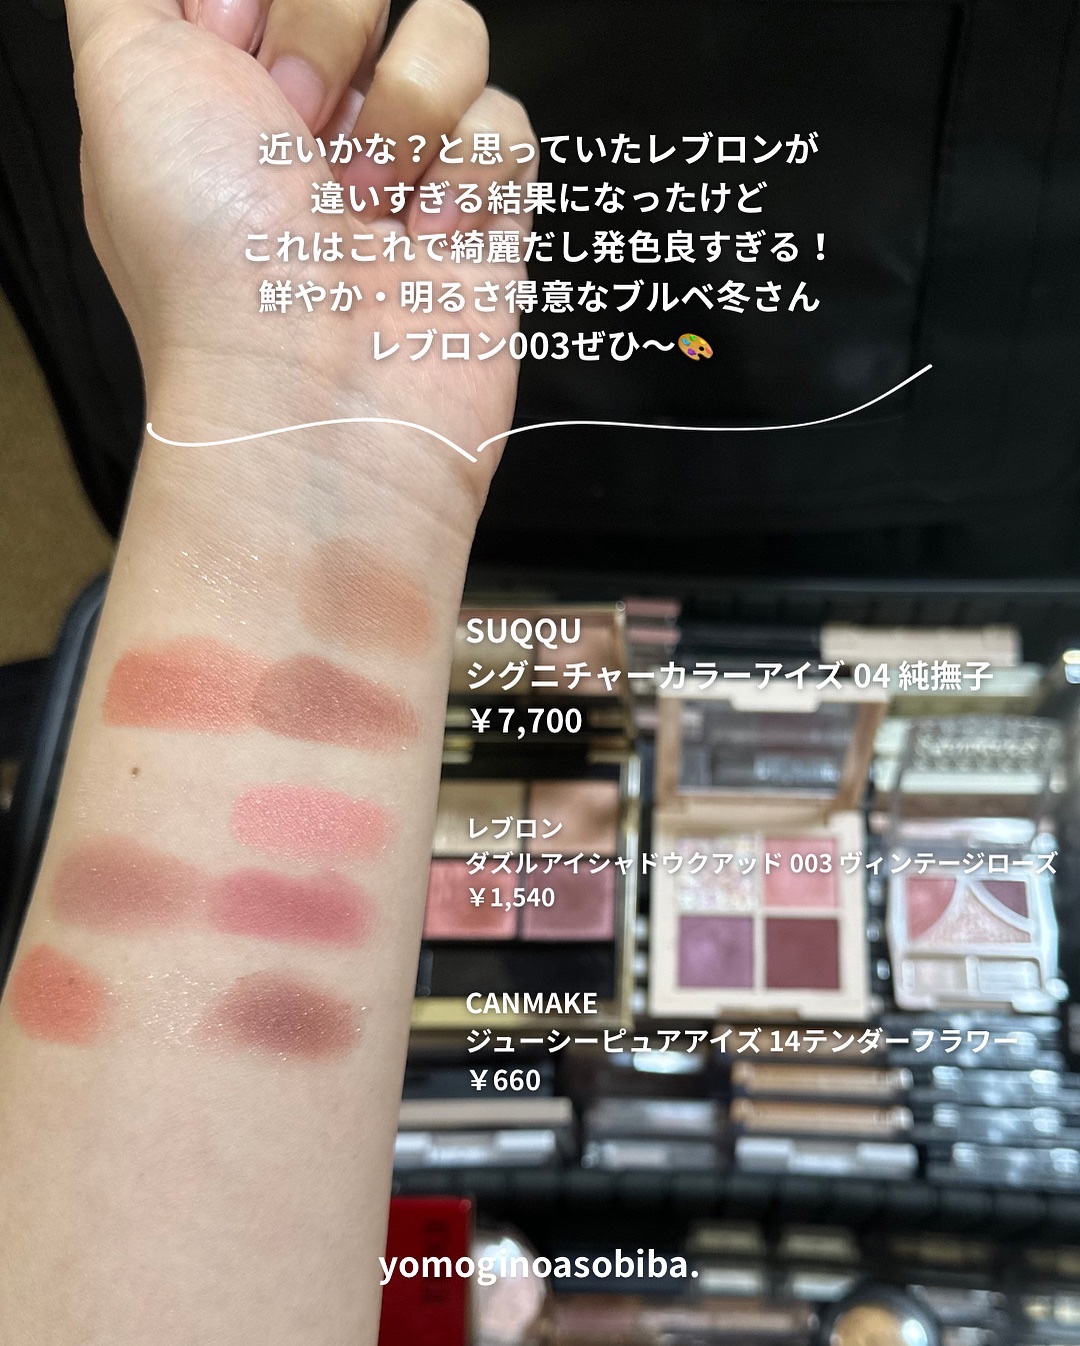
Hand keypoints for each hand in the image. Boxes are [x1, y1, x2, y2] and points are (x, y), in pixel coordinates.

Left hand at [68, 0, 535, 512]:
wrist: (309, 396)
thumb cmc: (207, 258)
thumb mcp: (119, 77)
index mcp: (229, 83)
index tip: (230, 45)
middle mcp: (320, 120)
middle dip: (328, 34)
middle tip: (294, 137)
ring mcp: (409, 163)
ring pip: (453, 30)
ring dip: (406, 108)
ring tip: (366, 202)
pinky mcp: (484, 212)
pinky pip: (509, 120)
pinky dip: (470, 174)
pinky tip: (426, 235)